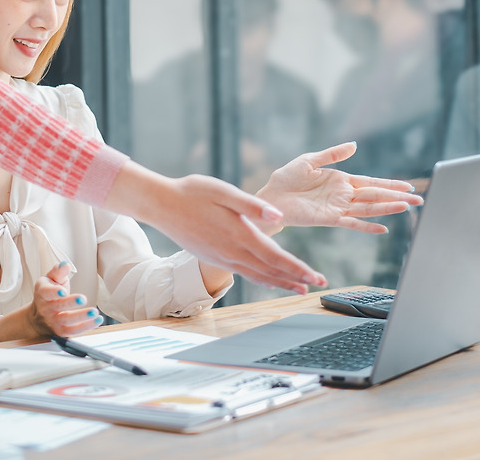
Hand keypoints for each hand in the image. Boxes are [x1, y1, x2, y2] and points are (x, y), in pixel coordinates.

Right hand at [0, 262, 102, 340]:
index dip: (54, 292)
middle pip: (57, 306)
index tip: (63, 291)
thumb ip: (58, 272)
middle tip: (83, 298)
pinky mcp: (61, 332)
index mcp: (42, 293)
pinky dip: (86, 326)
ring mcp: (53, 322)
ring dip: (81, 317)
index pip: (46, 293)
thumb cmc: (47, 295)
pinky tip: (97, 320)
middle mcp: (46, 309)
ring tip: (94, 312)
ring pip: (67, 321)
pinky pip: (73, 331)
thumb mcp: (49, 280)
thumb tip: (65, 265)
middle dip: (70, 303)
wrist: (36, 318)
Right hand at [104, 162, 325, 293]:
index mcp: (239, 234)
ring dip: (281, 283)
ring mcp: (222, 257)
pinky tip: (268, 280)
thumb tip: (278, 218)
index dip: (298, 269)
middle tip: (318, 285)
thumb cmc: (191, 192)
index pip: (275, 257)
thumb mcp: (222, 191)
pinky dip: (261, 279)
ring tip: (300, 288)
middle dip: (296, 279)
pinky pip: (244, 273)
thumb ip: (251, 205)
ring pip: (258, 275)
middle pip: (270, 271)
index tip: (316, 276)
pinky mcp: (214, 257)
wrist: (161, 205)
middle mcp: (232, 251)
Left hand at [257, 141, 422, 232]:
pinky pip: (351, 223)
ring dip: (387, 208)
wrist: (270, 197)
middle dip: (397, 197)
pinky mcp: (328, 219)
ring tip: (406, 208)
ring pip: (368, 208)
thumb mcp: (310, 160)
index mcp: (341, 180)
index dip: (390, 184)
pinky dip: (367, 226)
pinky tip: (383, 228)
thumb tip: (355, 145)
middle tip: (419, 200)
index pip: (371, 182)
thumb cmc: (286, 179)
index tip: (409, 186)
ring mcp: (337, 208)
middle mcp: (343, 195)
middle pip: (375, 196)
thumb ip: (332, 154)